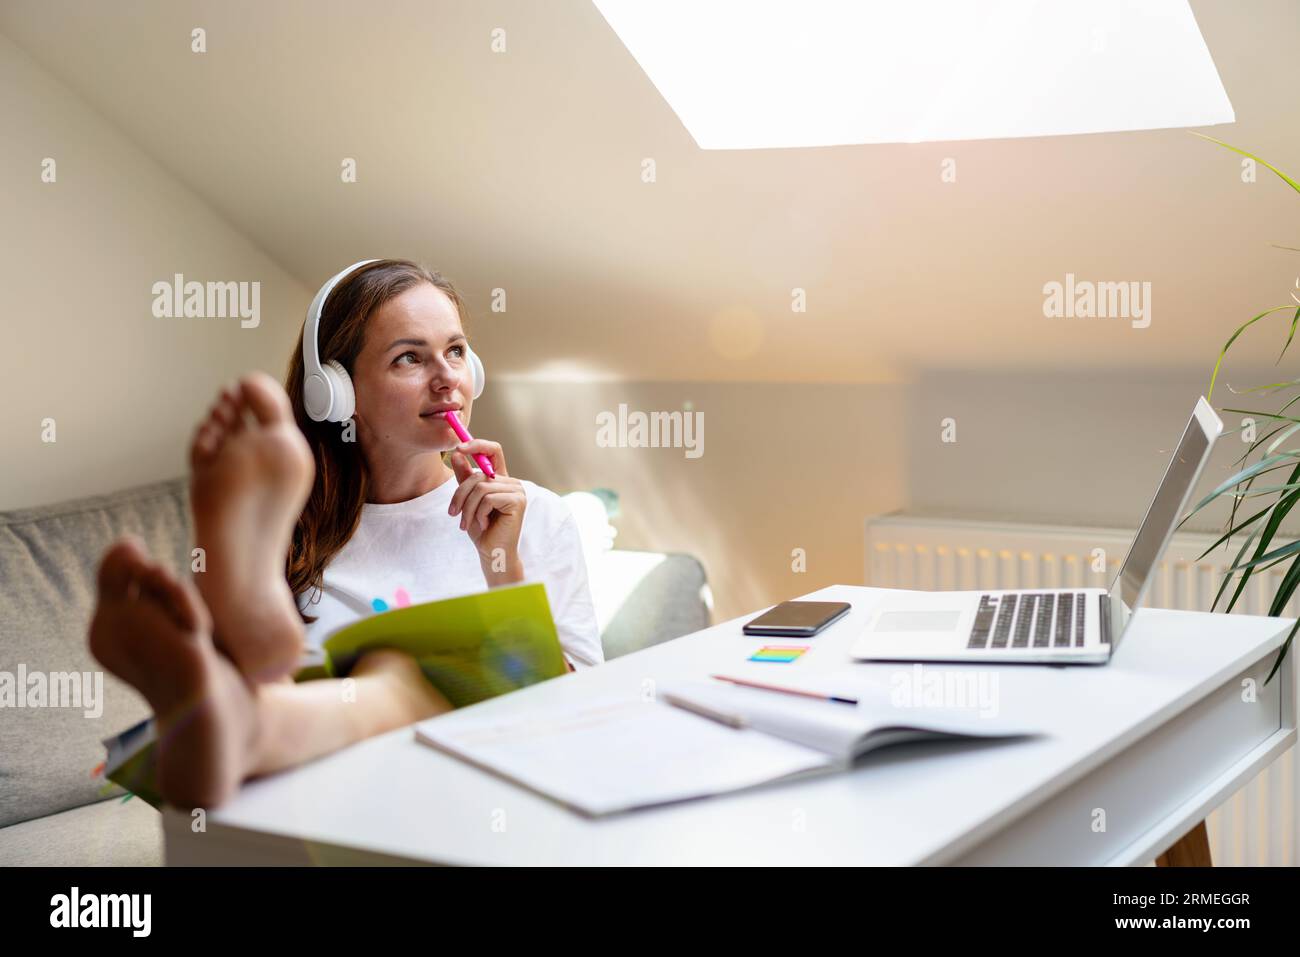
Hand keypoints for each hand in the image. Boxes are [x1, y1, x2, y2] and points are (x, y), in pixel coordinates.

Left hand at [447, 438, 525, 574]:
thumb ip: (465, 478)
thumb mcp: (467, 501)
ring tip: (466, 524)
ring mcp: (517, 491)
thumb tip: (457, 454)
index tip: (458, 448)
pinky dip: (479, 514)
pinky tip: (483, 525)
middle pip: (479, 474)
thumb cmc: (481, 529)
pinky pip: (488, 499)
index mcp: (501, 479)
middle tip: (452, 513)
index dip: (477, 445)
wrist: (492, 552)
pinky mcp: (517, 501)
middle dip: (460, 494)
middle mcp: (512, 482)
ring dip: (468, 508)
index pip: (493, 450)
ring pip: (480, 488)